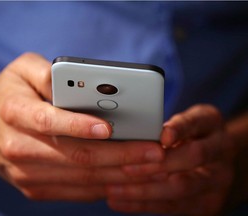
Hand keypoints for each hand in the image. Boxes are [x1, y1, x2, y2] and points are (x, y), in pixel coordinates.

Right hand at [0, 53, 163, 200]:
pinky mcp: (36, 189)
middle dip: (120, 156)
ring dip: (120, 174)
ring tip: (151, 166)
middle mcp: (19, 147)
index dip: (79, 126)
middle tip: (154, 151)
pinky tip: (130, 177)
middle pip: (75, 156)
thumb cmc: (9, 93)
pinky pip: (77, 191)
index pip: (49, 122)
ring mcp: (27, 174)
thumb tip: (82, 82)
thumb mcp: (22, 70)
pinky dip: (106, 186)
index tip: (111, 127)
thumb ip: (49, 72)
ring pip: (81, 178)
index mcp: (15, 112)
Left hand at [106, 105, 235, 215]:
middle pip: (194, 157)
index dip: (179, 129)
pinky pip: (173, 206)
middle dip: (157, 164)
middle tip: (126, 168)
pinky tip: (120, 201)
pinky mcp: (207, 203)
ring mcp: (217, 180)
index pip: (196, 122)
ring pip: (181, 187)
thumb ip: (163, 127)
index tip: (162, 136)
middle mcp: (220, 150)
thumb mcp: (182, 122)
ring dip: (144, 190)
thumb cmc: (188, 136)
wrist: (214, 161)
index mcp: (211, 123)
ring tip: (114, 189)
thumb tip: (126, 134)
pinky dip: (143, 204)